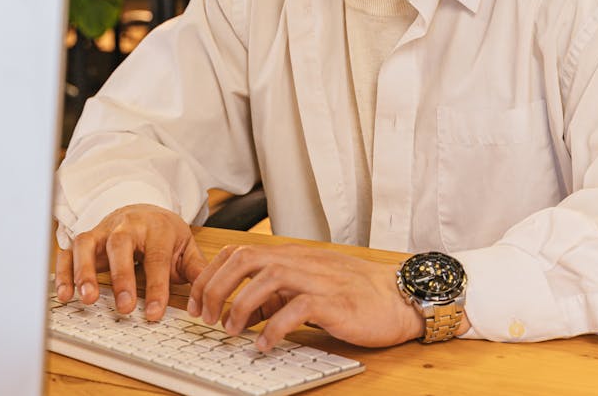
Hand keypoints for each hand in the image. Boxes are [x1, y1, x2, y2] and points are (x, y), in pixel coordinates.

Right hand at [54, 204, 207, 321]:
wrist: (144, 209)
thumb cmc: (164, 234)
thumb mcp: (185, 247)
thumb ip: (196, 270)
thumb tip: (205, 297)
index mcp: (157, 228)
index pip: (156, 257)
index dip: (156, 286)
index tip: (155, 313)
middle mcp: (127, 225)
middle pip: (120, 245)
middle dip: (121, 276)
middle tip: (124, 307)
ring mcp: (103, 230)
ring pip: (88, 243)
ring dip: (85, 271)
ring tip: (86, 299)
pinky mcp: (86, 238)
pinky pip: (69, 251)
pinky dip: (64, 271)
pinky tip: (65, 294)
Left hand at [186, 244, 424, 349]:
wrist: (400, 296)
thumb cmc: (356, 294)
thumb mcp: (310, 287)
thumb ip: (278, 293)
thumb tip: (245, 311)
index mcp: (292, 256)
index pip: (239, 251)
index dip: (210, 276)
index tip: (197, 303)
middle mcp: (301, 262)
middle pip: (245, 259)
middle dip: (215, 287)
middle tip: (207, 318)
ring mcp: (317, 279)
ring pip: (266, 277)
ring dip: (240, 306)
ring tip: (231, 332)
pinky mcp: (333, 302)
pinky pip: (296, 308)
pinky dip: (273, 328)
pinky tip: (264, 345)